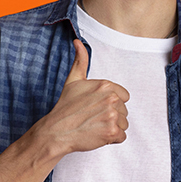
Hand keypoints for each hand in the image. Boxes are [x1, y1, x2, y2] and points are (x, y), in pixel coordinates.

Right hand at [38, 38, 129, 154]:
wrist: (56, 131)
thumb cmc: (66, 107)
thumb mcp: (73, 80)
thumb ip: (81, 60)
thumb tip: (77, 42)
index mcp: (105, 85)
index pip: (124, 97)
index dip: (111, 103)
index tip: (97, 106)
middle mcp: (111, 99)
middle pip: (124, 111)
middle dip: (111, 116)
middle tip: (93, 117)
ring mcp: (112, 116)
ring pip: (124, 124)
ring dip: (112, 127)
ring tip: (95, 125)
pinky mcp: (112, 132)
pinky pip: (122, 137)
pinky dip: (112, 139)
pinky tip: (97, 134)